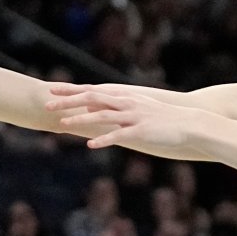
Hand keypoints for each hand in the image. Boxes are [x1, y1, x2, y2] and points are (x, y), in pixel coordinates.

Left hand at [46, 85, 202, 151]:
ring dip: (80, 120)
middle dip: (68, 101)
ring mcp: (134, 116)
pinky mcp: (141, 131)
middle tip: (46, 104)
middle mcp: (126, 103)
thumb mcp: (137, 109)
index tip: (51, 90)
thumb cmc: (163, 118)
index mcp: (124, 97)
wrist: (190, 123)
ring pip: (102, 116)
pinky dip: (104, 139)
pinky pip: (119, 135)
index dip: (71, 91)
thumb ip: (114, 109)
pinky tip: (90, 145)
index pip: (92, 90)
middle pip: (92, 99)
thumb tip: (92, 111)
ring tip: (61, 124)